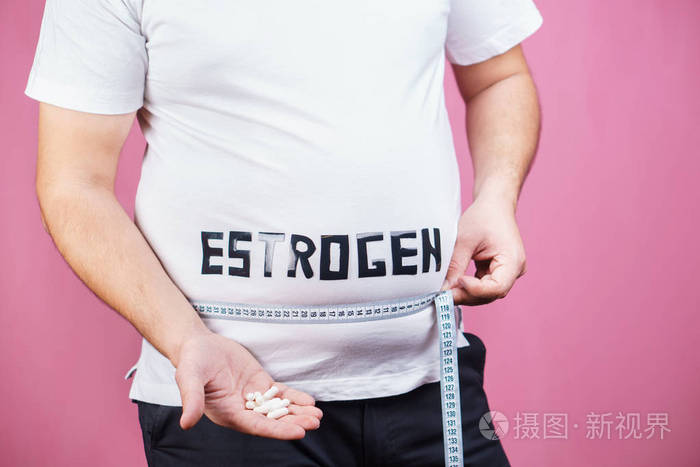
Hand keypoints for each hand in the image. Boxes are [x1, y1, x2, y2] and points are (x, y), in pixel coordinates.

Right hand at [173, 331, 322, 438]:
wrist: (199, 345)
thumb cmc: (192, 362)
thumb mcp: (189, 377)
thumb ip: (191, 399)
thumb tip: (186, 423)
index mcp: (227, 413)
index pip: (256, 426)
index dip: (277, 430)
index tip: (298, 432)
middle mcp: (242, 410)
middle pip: (272, 420)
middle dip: (293, 422)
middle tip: (314, 422)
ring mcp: (253, 398)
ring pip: (279, 409)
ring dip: (298, 412)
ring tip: (317, 415)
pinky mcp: (260, 384)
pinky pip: (280, 394)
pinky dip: (294, 398)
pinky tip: (309, 401)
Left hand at [441, 194, 526, 305]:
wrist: (494, 205)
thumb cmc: (483, 217)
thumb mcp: (465, 239)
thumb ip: (456, 265)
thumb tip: (444, 289)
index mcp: (513, 261)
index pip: (496, 287)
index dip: (475, 290)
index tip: (456, 282)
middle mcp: (514, 270)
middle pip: (491, 294)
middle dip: (467, 295)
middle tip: (443, 295)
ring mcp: (506, 272)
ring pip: (486, 293)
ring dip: (466, 294)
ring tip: (446, 291)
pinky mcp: (496, 271)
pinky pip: (483, 286)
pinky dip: (468, 287)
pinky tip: (453, 284)